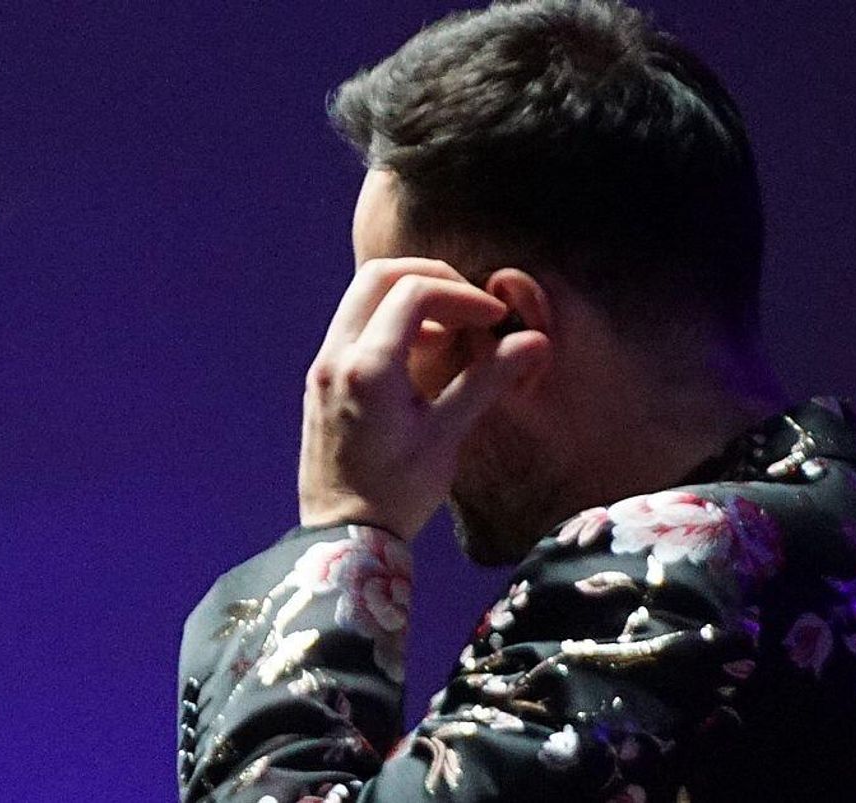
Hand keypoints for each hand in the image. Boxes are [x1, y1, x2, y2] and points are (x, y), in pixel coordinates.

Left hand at [298, 258, 550, 538]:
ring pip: (362, 296)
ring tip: (450, 331)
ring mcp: (323, 365)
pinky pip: (354, 324)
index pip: (414, 292)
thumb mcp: (447, 435)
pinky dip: (390, 320)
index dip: (462, 295)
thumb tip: (534, 342)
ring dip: (409, 297)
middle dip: (431, 278)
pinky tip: (421, 353)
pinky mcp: (320, 379)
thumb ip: (486, 380)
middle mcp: (336, 356)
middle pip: (379, 276)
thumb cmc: (397, 494)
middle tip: (471, 306)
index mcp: (368, 367)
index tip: (494, 319)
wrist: (343, 538)